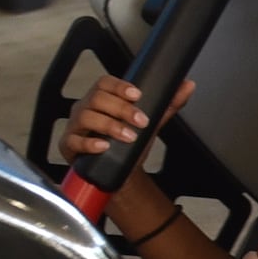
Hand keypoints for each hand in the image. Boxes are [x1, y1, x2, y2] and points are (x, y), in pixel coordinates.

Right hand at [62, 75, 196, 164]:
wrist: (122, 175)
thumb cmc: (129, 145)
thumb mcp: (150, 123)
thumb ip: (167, 105)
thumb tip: (188, 85)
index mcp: (102, 99)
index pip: (104, 83)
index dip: (119, 86)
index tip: (137, 94)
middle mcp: (85, 109)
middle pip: (97, 98)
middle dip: (121, 108)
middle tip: (141, 121)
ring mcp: (75, 127)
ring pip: (86, 116)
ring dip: (110, 125)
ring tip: (129, 136)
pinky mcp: (69, 146)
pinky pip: (74, 140)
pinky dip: (90, 143)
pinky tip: (104, 146)